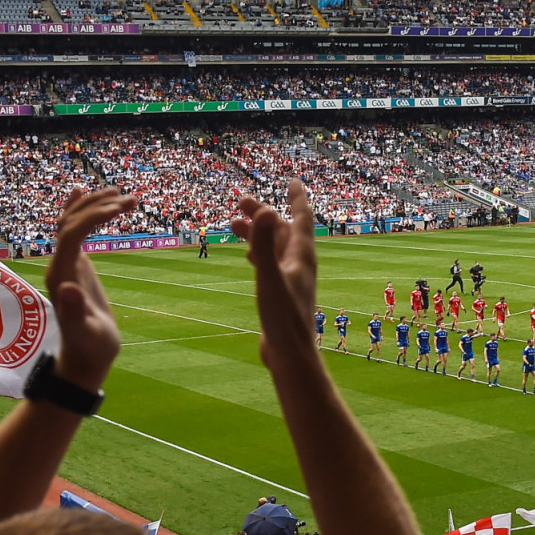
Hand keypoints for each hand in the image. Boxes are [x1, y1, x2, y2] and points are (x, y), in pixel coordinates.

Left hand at [44, 187, 134, 390]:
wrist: (86, 355)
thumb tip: (68, 286)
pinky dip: (79, 210)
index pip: (70, 234)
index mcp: (61, 276)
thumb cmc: (91, 347)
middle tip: (130, 200)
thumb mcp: (86, 333)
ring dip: (95, 205)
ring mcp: (65, 262)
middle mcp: (58, 264)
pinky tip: (83, 192)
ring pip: (72, 222)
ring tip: (125, 196)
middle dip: (98, 206)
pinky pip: (72, 230)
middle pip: (70, 222)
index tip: (119, 208)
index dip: (92, 217)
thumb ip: (74, 312)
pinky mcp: (74, 264)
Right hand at [233, 180, 318, 372]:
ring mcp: (291, 279)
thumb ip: (264, 245)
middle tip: (239, 201)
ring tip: (232, 225)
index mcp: (302, 256)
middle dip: (262, 214)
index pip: (302, 218)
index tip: (292, 180)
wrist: (290, 354)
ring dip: (257, 234)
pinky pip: (271, 264)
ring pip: (274, 247)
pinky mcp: (282, 294)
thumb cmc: (283, 318)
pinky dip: (259, 254)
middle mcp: (300, 264)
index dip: (297, 198)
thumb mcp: (269, 278)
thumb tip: (263, 210)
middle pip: (282, 229)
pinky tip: (248, 256)